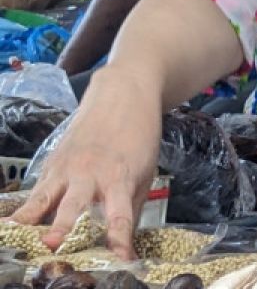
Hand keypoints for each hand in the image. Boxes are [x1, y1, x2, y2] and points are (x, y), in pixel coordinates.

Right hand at [9, 67, 161, 259]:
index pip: (121, 214)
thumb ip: (131, 208)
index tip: (122, 258)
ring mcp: (68, 167)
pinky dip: (25, 208)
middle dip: (63, 226)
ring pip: (45, 197)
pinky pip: (36, 190)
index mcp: (121, 177)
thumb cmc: (138, 137)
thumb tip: (123, 246)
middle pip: (75, 205)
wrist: (124, 96)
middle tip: (53, 245)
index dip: (120, 238)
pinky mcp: (52, 163)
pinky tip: (13, 225)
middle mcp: (91, 173)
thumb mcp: (145, 173)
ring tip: (19, 236)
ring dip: (32, 219)